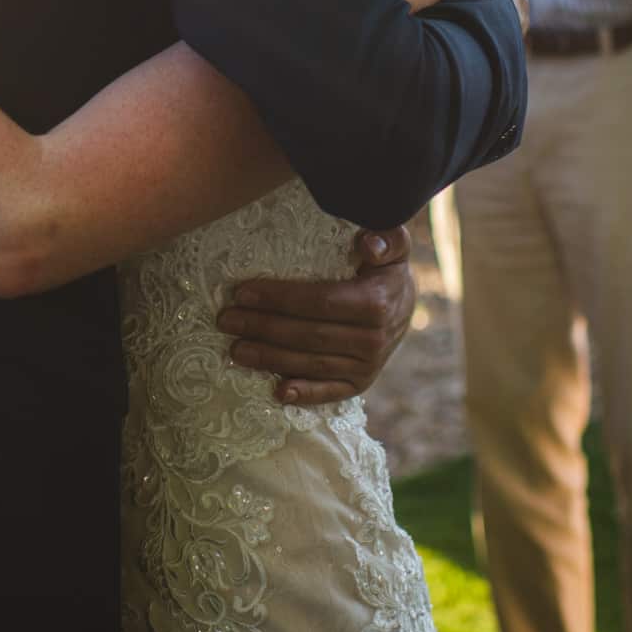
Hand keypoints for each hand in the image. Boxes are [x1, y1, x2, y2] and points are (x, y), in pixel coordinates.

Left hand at [216, 227, 416, 406]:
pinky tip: (276, 392)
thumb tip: (368, 242)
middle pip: (308, 334)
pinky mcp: (361, 384)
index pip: (320, 301)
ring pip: (312, 363)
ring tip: (234, 350)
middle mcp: (373, 339)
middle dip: (262, 327)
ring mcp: (368, 366)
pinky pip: (329, 392)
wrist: (405, 303)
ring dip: (269, 359)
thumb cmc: (385, 265)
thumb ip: (386, 238)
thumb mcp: (391, 244)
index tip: (242, 292)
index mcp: (375, 303)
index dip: (279, 298)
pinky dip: (304, 394)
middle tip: (225, 320)